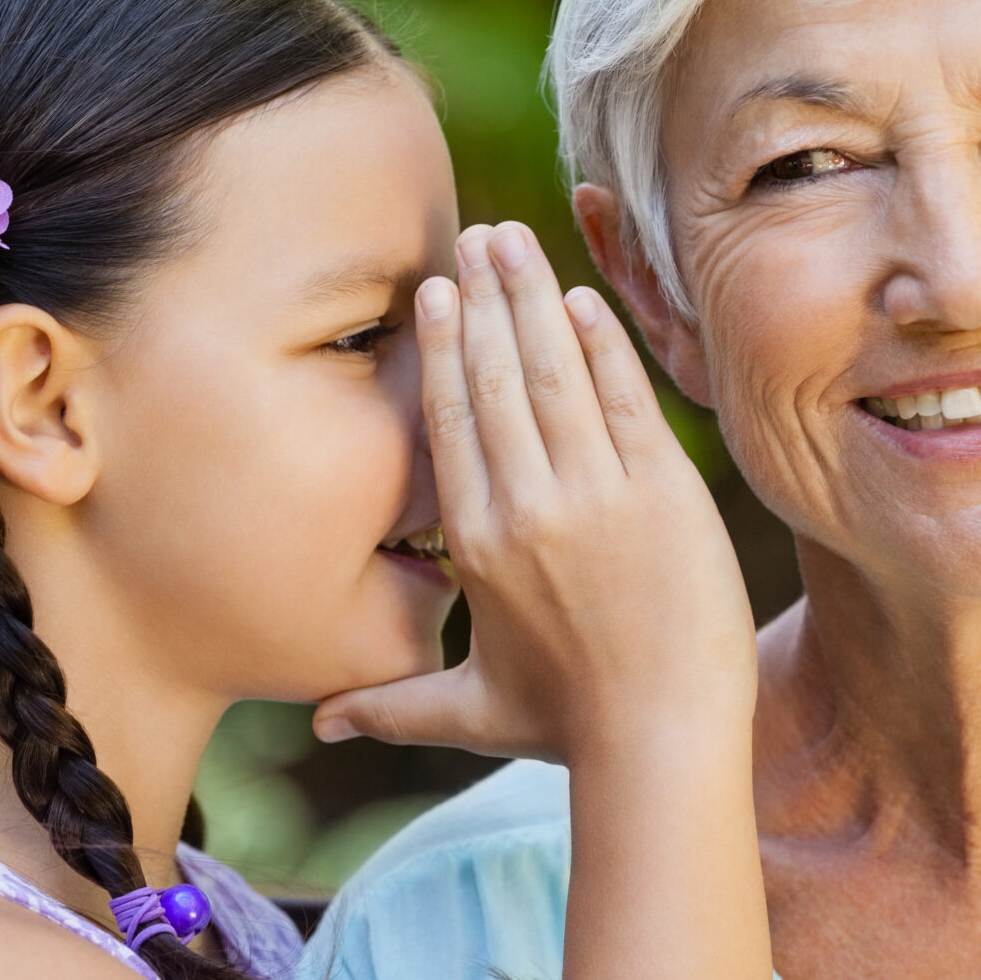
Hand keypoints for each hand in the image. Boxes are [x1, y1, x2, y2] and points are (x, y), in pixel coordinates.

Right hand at [315, 221, 756, 765]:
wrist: (661, 743)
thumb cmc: (570, 730)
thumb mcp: (471, 714)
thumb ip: (390, 707)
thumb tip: (318, 726)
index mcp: (475, 545)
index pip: (451, 423)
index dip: (443, 350)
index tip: (436, 293)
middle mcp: (526, 508)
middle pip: (497, 380)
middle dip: (483, 300)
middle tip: (474, 236)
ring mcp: (596, 494)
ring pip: (555, 374)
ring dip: (532, 299)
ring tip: (517, 242)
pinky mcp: (662, 492)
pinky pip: (623, 398)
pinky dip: (603, 344)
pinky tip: (583, 297)